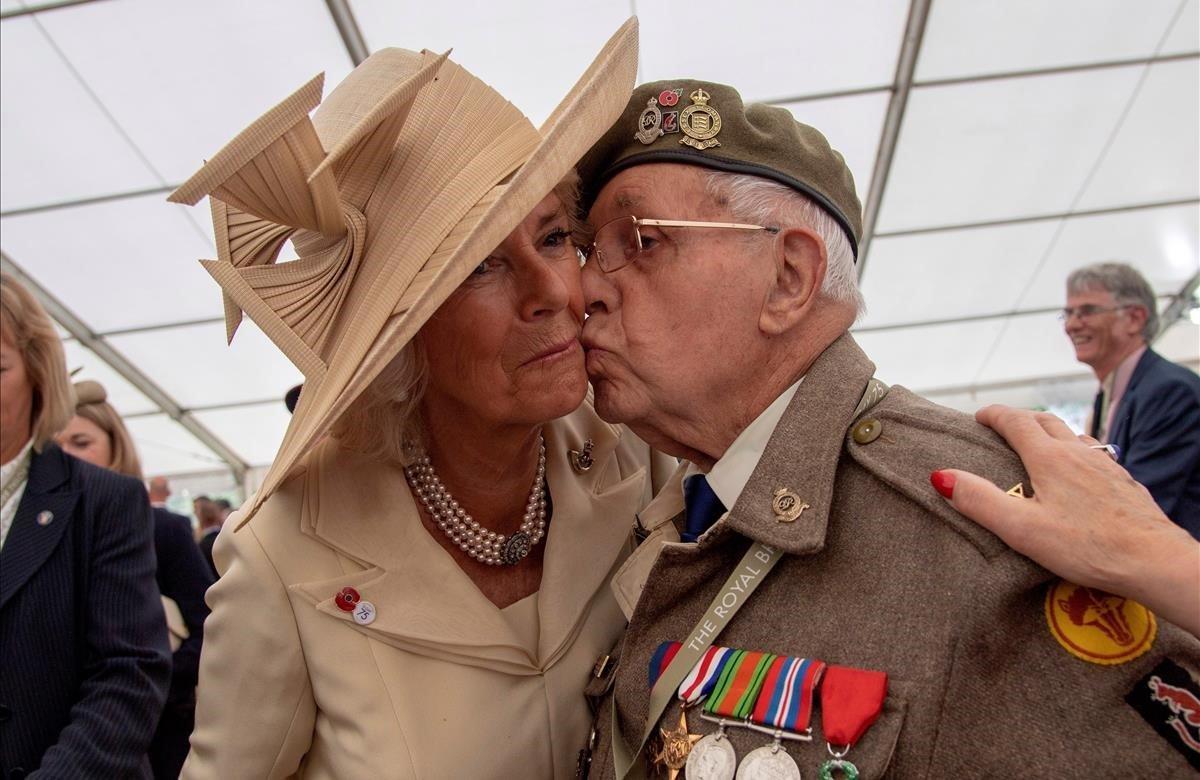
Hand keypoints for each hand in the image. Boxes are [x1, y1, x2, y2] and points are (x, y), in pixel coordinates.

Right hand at [930, 404, 1199, 636]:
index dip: (995, 415)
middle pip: (1047, 421)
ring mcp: (1107, 466)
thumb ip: (979, 500)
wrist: (1156, 561)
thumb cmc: (1088, 547)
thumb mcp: (1022, 529)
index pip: (1017, 421)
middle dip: (1021, 418)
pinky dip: (1077, 453)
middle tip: (1003, 427)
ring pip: (1075, 436)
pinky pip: (1096, 456)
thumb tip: (941, 476)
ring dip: (1052, 433)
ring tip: (1039, 447)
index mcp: (1051, 458)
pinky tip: (1080, 475)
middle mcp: (1080, 453)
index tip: (979, 416)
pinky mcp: (1126, 484)